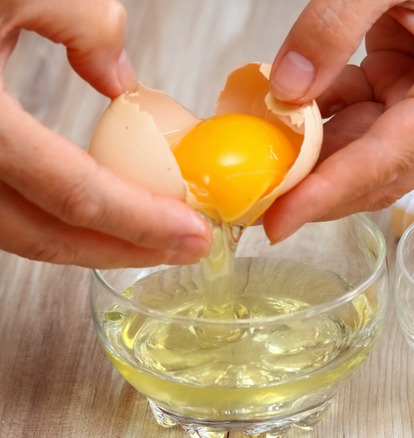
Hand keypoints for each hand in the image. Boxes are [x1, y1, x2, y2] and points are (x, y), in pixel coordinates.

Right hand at [0, 0, 210, 267]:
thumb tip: (120, 85)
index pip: (73, 193)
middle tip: (182, 250)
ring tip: (143, 234)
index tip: (193, 233)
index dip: (141, 222)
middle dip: (118, 249)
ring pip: (9, 228)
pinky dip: (42, 213)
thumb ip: (85, 23)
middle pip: (38, 236)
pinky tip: (84, 203)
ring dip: (80, 240)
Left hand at [263, 0, 413, 240]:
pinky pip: (357, 122)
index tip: (280, 219)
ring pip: (365, 154)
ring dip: (314, 162)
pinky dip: (318, 125)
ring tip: (258, 169)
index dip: (332, 192)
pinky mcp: (406, 91)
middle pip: (381, 173)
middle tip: (255, 209)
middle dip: (319, 193)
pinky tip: (279, 121)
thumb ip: (334, 23)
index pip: (391, 157)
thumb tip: (287, 87)